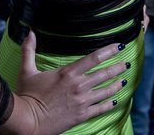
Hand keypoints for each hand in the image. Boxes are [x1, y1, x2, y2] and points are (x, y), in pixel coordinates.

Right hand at [5, 30, 128, 134]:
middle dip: (118, 67)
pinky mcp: (82, 115)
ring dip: (117, 84)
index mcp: (68, 73)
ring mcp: (82, 101)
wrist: (27, 122)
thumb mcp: (27, 71)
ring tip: (124, 80)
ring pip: (107, 91)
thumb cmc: (27, 96)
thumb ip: (29, 50)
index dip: (110, 50)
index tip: (120, 45)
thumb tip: (29, 32)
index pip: (95, 57)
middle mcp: (79, 86)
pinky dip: (110, 103)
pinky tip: (115, 100)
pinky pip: (101, 108)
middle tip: (126, 63)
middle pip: (105, 73)